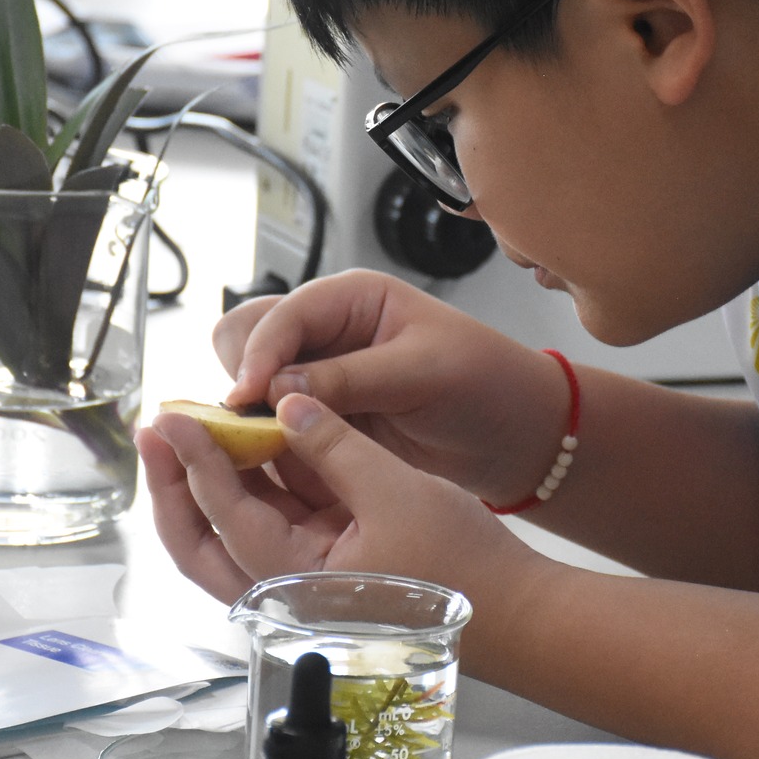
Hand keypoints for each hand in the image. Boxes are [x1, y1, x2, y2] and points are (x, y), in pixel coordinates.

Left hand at [137, 392, 548, 644]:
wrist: (514, 612)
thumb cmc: (463, 566)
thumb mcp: (395, 489)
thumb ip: (335, 444)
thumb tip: (288, 404)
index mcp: (294, 583)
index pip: (227, 514)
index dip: (198, 458)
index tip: (176, 415)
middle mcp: (286, 590)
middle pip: (201, 541)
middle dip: (174, 485)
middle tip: (158, 429)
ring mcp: (302, 581)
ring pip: (230, 534)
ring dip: (210, 483)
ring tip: (190, 430)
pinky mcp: (325, 568)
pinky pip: (275, 524)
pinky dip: (259, 486)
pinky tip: (254, 443)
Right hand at [213, 270, 572, 505]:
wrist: (516, 436)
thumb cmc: (488, 385)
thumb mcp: (423, 373)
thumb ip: (350, 378)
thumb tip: (276, 390)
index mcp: (354, 297)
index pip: (284, 314)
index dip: (260, 354)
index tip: (247, 397)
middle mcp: (329, 329)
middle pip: (248, 336)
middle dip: (242, 374)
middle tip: (248, 421)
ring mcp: (322, 373)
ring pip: (253, 379)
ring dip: (248, 409)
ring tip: (260, 444)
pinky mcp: (324, 415)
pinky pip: (273, 422)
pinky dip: (265, 437)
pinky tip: (274, 461)